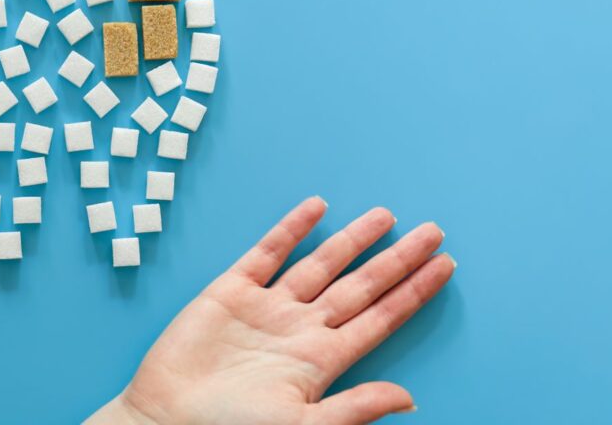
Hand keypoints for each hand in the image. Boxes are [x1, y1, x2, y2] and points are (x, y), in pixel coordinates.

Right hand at [88, 197, 454, 424]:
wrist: (166, 420)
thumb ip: (354, 407)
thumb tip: (409, 398)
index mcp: (321, 360)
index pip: (380, 318)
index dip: (413, 292)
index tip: (445, 266)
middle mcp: (301, 328)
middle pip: (361, 285)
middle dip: (397, 259)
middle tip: (432, 231)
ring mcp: (268, 307)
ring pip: (321, 264)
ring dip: (353, 240)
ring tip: (386, 216)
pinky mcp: (230, 291)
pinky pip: (267, 253)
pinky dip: (290, 230)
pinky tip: (316, 208)